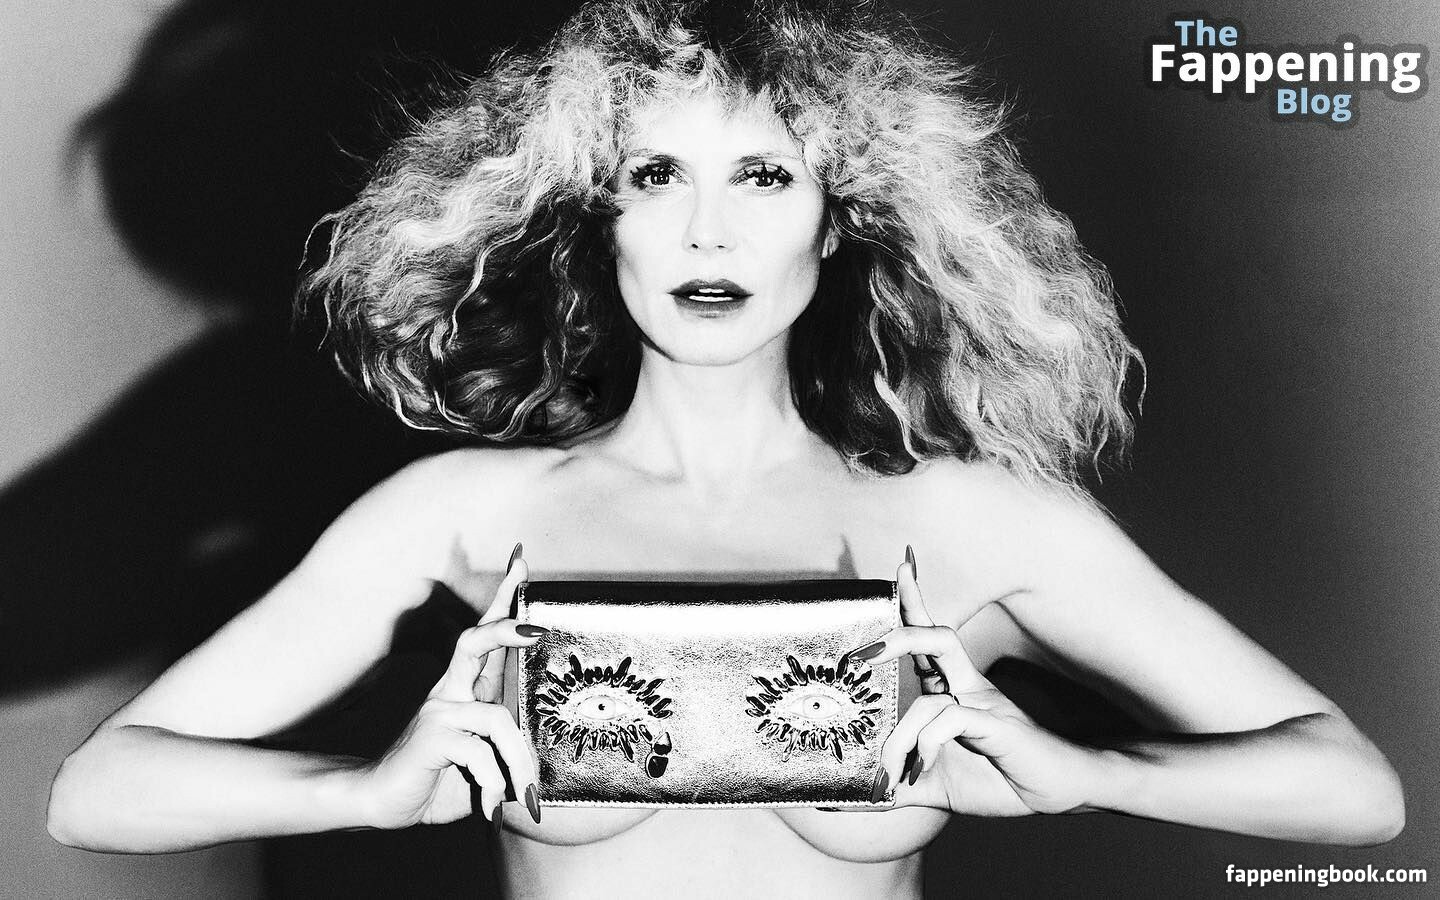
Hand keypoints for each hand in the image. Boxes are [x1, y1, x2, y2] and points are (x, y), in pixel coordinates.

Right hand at [353, 544, 543, 828]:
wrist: (388, 804)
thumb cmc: (441, 779)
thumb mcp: (485, 763)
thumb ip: (508, 753)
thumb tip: (544, 764)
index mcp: (467, 689)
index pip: (487, 637)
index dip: (505, 598)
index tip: (522, 561)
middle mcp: (451, 691)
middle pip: (475, 642)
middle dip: (505, 628)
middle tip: (536, 629)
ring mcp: (439, 711)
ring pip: (496, 719)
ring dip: (519, 762)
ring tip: (526, 796)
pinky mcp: (430, 736)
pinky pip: (478, 752)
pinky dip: (493, 782)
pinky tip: (491, 806)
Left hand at [853, 548, 1106, 816]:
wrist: (1053, 794)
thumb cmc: (998, 781)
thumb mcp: (930, 786)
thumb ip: (892, 786)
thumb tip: (847, 796)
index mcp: (951, 693)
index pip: (926, 640)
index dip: (913, 602)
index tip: (901, 566)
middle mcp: (967, 688)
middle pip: (935, 638)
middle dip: (898, 635)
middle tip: (858, 654)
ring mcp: (984, 704)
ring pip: (933, 696)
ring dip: (901, 736)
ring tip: (891, 771)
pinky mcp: (997, 725)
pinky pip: (952, 720)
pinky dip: (927, 744)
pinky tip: (920, 767)